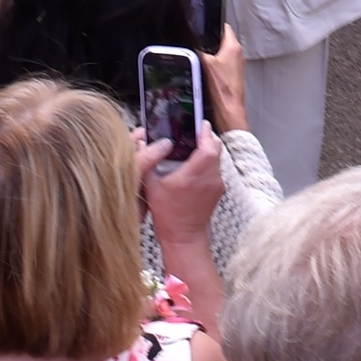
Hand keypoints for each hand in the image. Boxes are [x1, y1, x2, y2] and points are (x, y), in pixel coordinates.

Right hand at [140, 132, 225, 246]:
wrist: (184, 237)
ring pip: (218, 159)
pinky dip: (208, 163)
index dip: (205, 132)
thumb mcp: (151, 187)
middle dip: (207, 138)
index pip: (208, 146)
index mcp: (194, 174)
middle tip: (194, 132)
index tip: (199, 123)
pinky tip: (194, 165)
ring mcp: (217, 185)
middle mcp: (209, 178)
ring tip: (192, 148)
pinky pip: (216, 169)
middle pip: (216, 149)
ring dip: (208, 150)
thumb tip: (142, 143)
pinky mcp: (218, 191)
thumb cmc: (167, 214)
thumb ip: (148, 162)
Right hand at [203, 25, 249, 133]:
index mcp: (233, 46)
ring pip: (222, 52)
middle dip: (211, 42)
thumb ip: (199, 51)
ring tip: (203, 60)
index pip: (225, 27)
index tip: (205, 27)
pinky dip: (216, 65)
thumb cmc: (221, 88)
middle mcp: (238, 53)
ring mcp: (237, 64)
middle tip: (200, 46)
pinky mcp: (234, 73)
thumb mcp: (204, 64)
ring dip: (213, 55)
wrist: (229, 107)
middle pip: (222, 40)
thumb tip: (191, 46)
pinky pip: (223, 64)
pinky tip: (208, 72)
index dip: (213, 26)